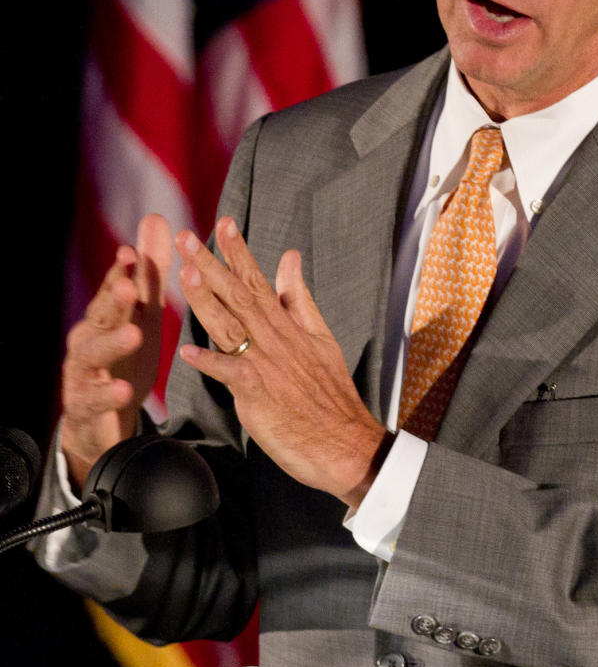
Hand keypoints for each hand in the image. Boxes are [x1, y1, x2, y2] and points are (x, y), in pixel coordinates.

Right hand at [61, 214, 171, 487]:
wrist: (101, 419)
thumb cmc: (123, 357)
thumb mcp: (141, 314)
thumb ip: (148, 272)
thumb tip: (155, 217)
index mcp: (105, 316)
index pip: (113, 290)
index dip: (121, 273)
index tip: (131, 253)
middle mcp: (88, 339)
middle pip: (100, 317)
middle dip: (112, 301)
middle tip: (128, 286)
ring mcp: (84, 372)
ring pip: (94, 354)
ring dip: (113, 343)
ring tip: (132, 335)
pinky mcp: (86, 405)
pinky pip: (95, 398)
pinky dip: (108, 394)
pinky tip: (123, 391)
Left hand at [177, 217, 386, 508]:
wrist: (344, 442)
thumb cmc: (329, 395)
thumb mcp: (320, 337)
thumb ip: (299, 298)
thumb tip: (289, 258)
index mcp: (288, 326)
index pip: (259, 280)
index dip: (239, 252)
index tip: (222, 224)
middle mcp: (275, 340)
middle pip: (239, 296)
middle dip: (211, 264)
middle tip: (185, 238)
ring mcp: (266, 365)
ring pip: (231, 326)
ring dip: (207, 300)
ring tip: (186, 274)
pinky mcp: (259, 395)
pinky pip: (231, 375)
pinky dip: (211, 362)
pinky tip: (188, 351)